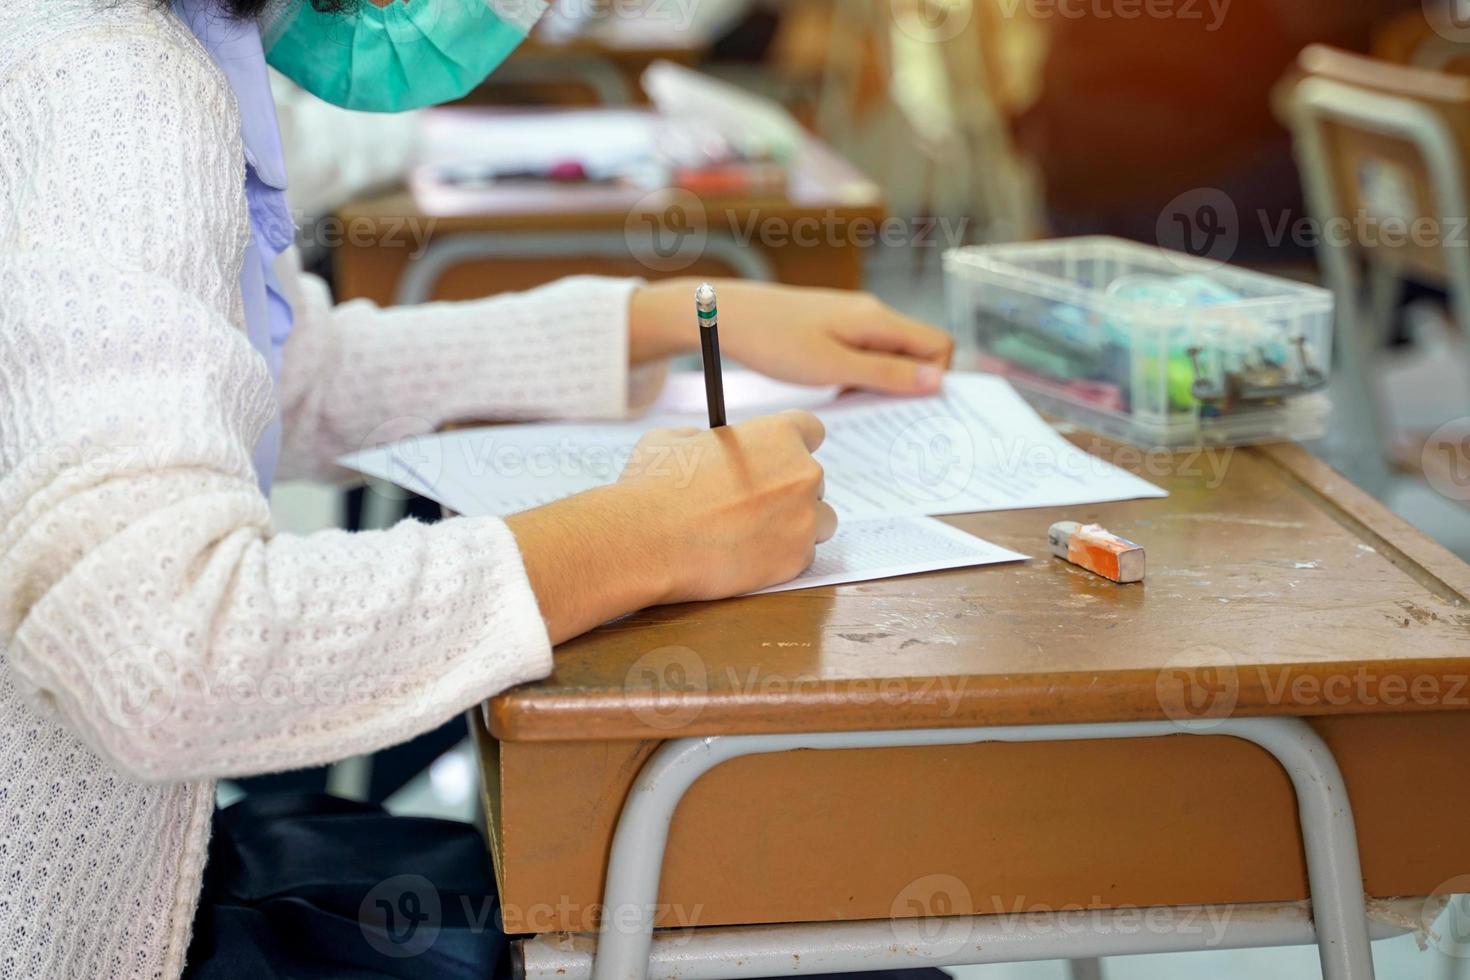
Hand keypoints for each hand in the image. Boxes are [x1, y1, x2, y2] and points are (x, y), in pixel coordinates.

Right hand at [505, 410, 833, 642]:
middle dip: (790, 490)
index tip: (779, 460)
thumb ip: (703, 438)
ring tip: (754, 533)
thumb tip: (705, 446)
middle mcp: (802, 473)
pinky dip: (781, 558)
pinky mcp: (796, 559)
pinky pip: (802, 556)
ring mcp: (804, 519)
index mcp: (779, 435)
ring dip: (795, 525)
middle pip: (814, 480)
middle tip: (756, 504)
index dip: (793, 445)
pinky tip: (748, 557)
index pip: (811, 430)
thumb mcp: (672, 439)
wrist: (649, 540)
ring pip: (819, 520)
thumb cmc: (656, 486)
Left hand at [629, 279, 954, 395]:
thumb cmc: (777, 341)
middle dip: (906, 383)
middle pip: (917, 350)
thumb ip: (885, 374)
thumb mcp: (833, 367)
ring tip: (847, 397)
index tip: (907, 405)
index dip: (934, 378)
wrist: (731, 315)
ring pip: (890, 354)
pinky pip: (865, 352)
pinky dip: (859, 374)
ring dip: (880, 381)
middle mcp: (873, 314)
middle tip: (875, 407)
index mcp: (879, 320)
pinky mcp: (836, 325)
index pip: (939, 345)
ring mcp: (854, 318)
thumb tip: (936, 381)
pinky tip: (834, 388)